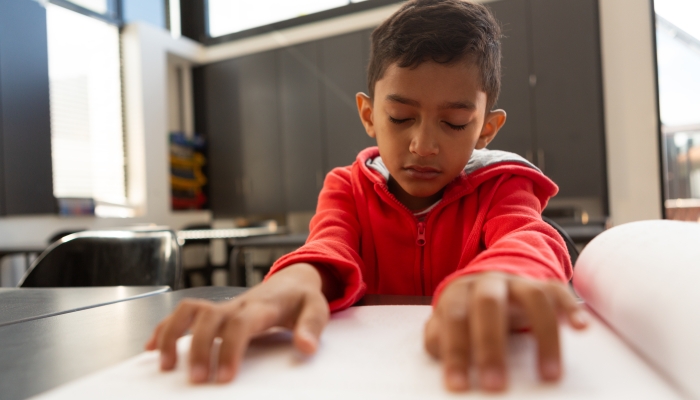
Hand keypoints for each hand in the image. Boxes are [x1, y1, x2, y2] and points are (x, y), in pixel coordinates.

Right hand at [144, 263, 331, 383]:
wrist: (292, 280)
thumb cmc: (302, 298)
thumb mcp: (317, 308)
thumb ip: (312, 327)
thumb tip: (306, 348)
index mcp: (261, 306)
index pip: (240, 323)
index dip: (229, 349)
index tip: (224, 377)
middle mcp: (237, 304)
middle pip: (208, 318)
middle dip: (197, 348)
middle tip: (196, 379)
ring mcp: (223, 306)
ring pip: (189, 311)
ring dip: (172, 334)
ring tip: (165, 365)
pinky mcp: (214, 311)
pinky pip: (184, 315)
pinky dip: (164, 329)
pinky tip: (152, 348)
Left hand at [424, 272, 587, 391]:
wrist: (487, 281)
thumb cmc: (466, 312)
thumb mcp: (446, 324)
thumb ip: (439, 337)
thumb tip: (440, 352)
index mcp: (459, 293)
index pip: (454, 319)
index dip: (456, 352)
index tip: (459, 385)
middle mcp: (488, 283)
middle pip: (489, 305)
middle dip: (492, 345)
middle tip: (495, 385)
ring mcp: (518, 282)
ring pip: (533, 298)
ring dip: (543, 337)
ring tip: (549, 375)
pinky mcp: (544, 286)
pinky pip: (560, 293)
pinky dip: (571, 309)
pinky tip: (580, 329)